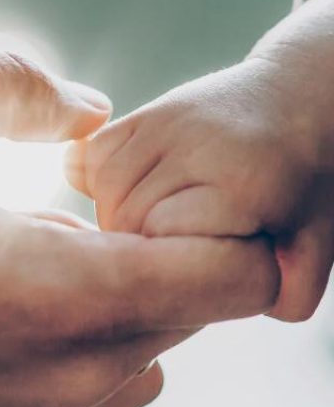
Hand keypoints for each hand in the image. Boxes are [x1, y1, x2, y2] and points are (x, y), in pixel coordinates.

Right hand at [68, 0, 333, 322]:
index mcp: (241, 185)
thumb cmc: (307, 183)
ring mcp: (166, 121)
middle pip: (125, 219)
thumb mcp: (311, 254)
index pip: (160, 244)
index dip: (166, 269)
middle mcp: (196, 145)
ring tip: (148, 227)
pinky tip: (133, 193)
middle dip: (136, 248)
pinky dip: (101, 182)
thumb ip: (271, 296)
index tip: (191, 270)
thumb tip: (203, 307)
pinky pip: (94, 156)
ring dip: (116, 216)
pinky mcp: (143, 111)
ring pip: (106, 188)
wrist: (301, 99)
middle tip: (167, 254)